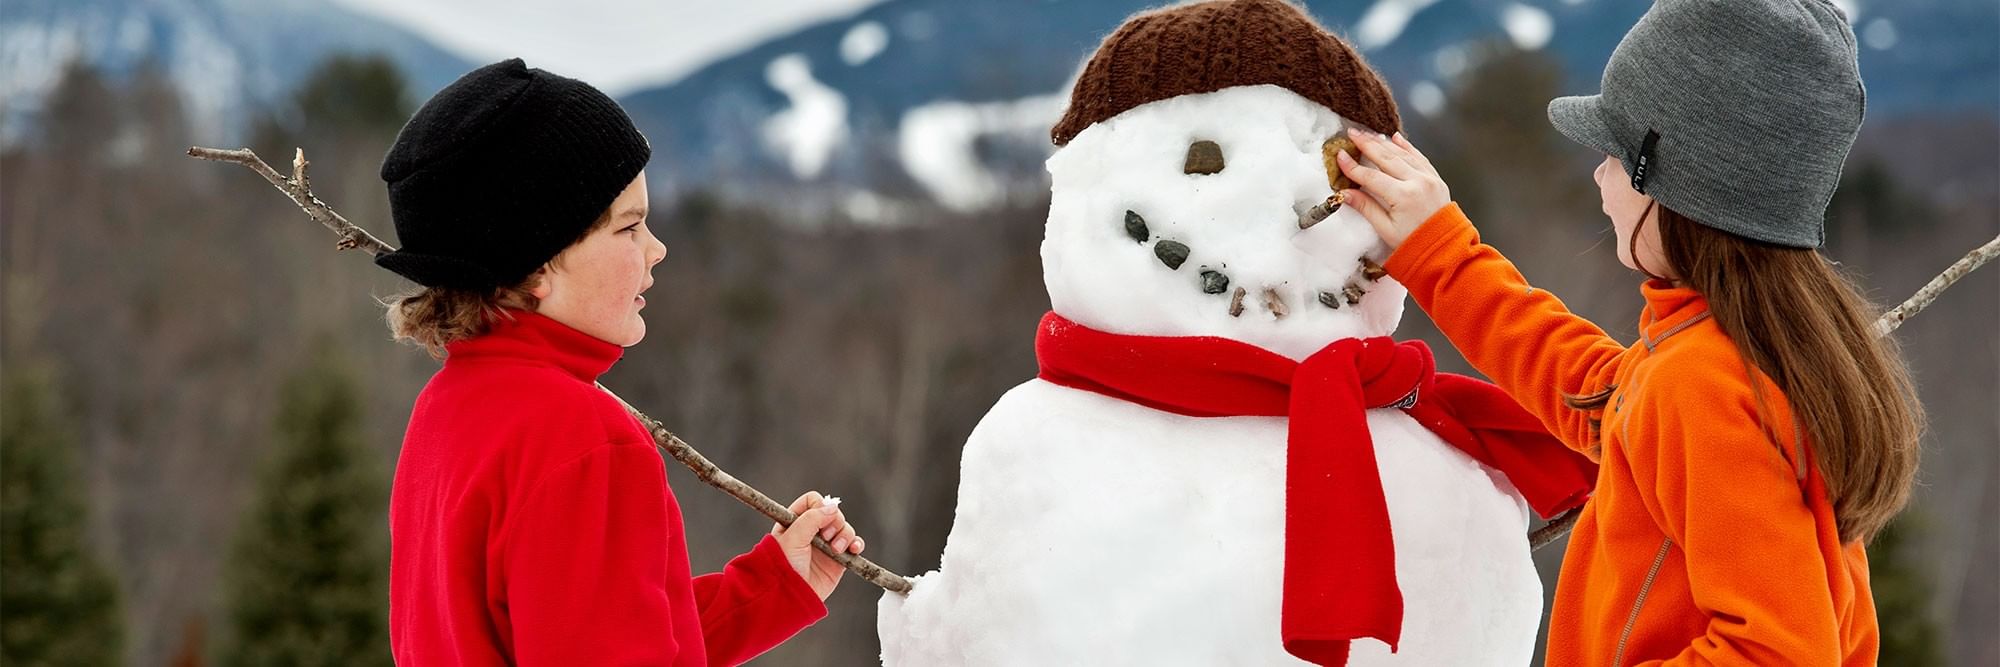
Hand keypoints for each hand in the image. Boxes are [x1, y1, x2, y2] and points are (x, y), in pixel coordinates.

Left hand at [772, 491, 864, 600]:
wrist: (788, 597)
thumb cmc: (782, 568)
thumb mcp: (793, 537)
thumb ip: (812, 518)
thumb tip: (832, 507)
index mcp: (795, 521)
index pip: (813, 501)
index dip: (819, 506)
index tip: (819, 519)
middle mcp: (812, 531)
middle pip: (833, 512)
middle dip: (834, 523)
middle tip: (826, 536)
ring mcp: (826, 545)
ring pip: (845, 528)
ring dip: (845, 535)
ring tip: (836, 549)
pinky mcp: (838, 560)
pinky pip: (854, 545)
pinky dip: (856, 544)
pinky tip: (853, 549)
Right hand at [1335, 129, 1451, 249]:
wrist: (1445, 249)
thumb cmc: (1415, 244)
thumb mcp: (1385, 229)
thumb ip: (1366, 207)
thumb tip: (1345, 194)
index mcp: (1403, 197)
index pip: (1371, 176)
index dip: (1353, 167)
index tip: (1340, 156)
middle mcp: (1417, 182)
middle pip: (1386, 158)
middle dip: (1367, 144)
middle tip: (1352, 133)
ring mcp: (1428, 178)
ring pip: (1402, 154)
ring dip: (1384, 142)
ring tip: (1368, 134)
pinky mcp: (1435, 178)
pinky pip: (1419, 157)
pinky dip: (1407, 146)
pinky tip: (1396, 138)